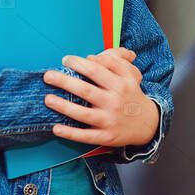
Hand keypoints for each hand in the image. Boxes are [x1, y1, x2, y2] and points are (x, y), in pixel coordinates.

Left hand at [42, 46, 158, 146]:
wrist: (147, 123)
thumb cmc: (131, 94)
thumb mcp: (130, 75)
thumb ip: (114, 61)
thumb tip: (90, 57)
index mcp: (120, 84)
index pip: (96, 70)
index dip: (78, 63)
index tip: (65, 60)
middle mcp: (114, 102)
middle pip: (86, 90)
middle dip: (64, 82)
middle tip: (48, 75)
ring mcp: (110, 120)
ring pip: (83, 114)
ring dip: (63, 107)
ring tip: (47, 99)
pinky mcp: (106, 137)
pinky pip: (86, 136)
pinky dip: (70, 133)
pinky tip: (56, 128)